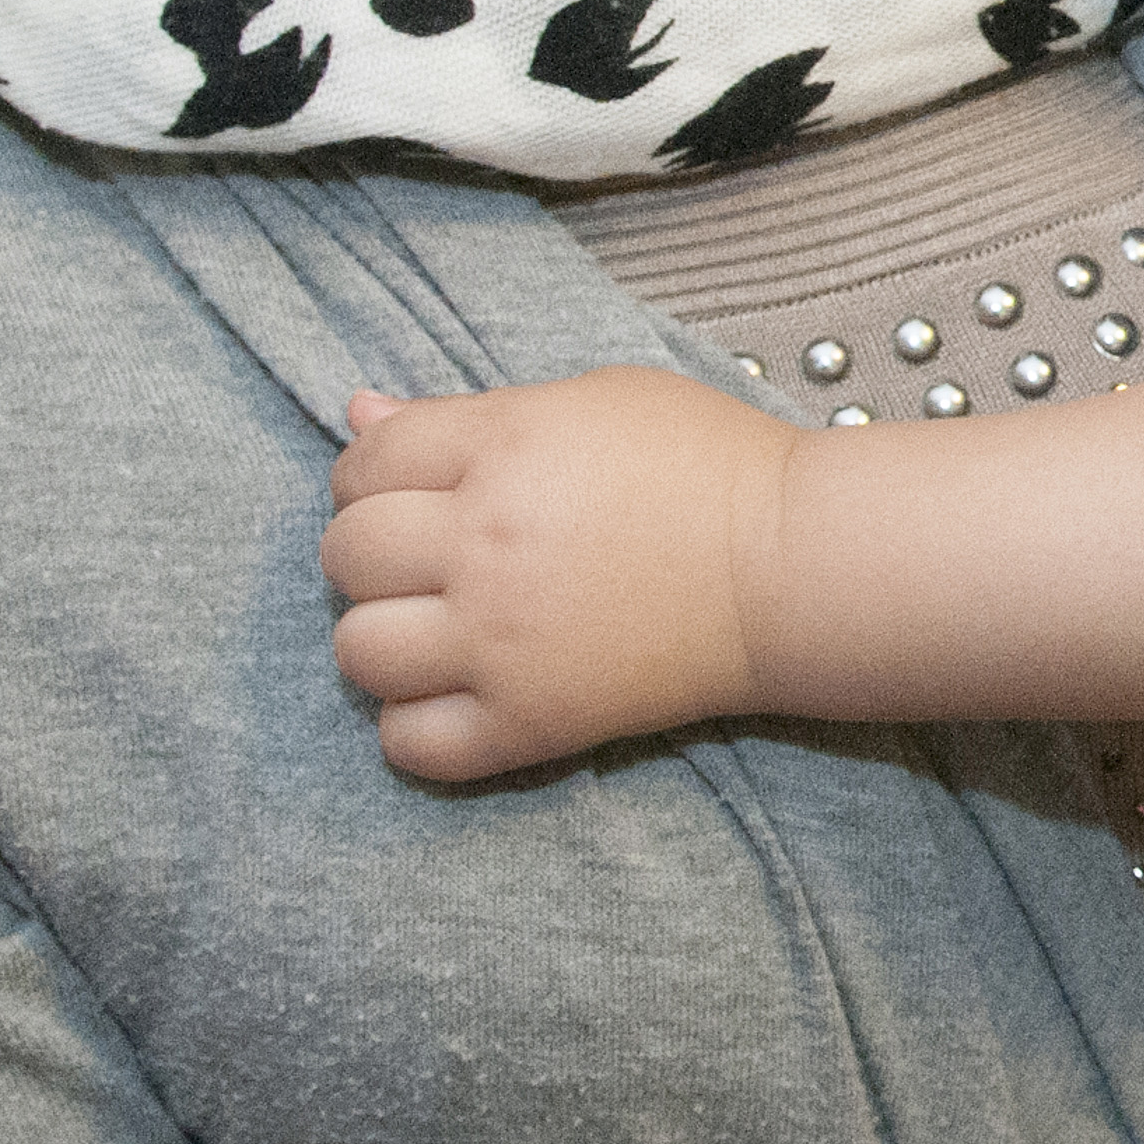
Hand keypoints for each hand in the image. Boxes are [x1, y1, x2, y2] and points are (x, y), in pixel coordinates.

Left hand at [320, 371, 787, 777]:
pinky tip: (458, 694)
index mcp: (502, 450)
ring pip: (359, 651)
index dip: (373, 475)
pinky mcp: (531, 721)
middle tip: (430, 559)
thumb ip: (471, 410)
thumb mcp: (596, 400)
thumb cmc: (711, 465)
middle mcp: (485, 545)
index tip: (416, 491)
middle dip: (373, 552)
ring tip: (439, 629)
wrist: (796, 567)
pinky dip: (416, 726)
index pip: (364, 463)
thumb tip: (359, 413)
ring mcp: (502, 641)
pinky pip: (411, 744)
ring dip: (384, 638)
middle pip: (347, 554)